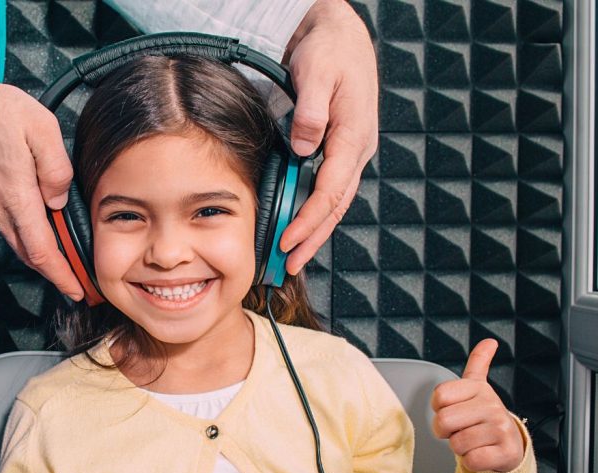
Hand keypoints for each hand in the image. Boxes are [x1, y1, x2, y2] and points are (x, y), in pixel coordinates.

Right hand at [0, 55, 83, 300]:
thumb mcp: (42, 129)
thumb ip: (57, 169)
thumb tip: (58, 201)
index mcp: (16, 196)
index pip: (42, 252)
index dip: (61, 275)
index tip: (76, 291)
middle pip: (27, 252)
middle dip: (52, 269)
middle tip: (74, 278)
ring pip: (12, 237)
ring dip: (34, 246)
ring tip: (57, 244)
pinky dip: (16, 225)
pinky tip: (27, 212)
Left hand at [278, 0, 378, 273]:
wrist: (339, 33)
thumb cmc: (329, 50)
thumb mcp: (316, 74)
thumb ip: (310, 113)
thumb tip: (304, 149)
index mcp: (354, 135)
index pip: (331, 189)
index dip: (309, 218)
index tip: (288, 240)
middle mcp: (357, 148)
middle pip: (336, 204)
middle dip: (313, 238)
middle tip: (290, 265)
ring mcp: (350, 149)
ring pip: (334, 200)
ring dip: (315, 230)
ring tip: (294, 257)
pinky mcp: (340, 147)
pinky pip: (328, 186)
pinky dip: (314, 210)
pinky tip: (300, 225)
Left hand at [431, 340, 525, 472]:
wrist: (510, 445)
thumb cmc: (484, 417)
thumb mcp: (479, 388)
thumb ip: (479, 363)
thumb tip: (489, 342)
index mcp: (479, 388)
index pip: (439, 396)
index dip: (439, 408)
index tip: (452, 410)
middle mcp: (492, 406)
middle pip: (443, 421)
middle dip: (445, 431)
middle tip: (460, 430)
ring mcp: (501, 429)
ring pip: (457, 443)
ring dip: (459, 447)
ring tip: (474, 441)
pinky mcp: (505, 452)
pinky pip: (471, 460)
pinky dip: (471, 462)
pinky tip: (482, 453)